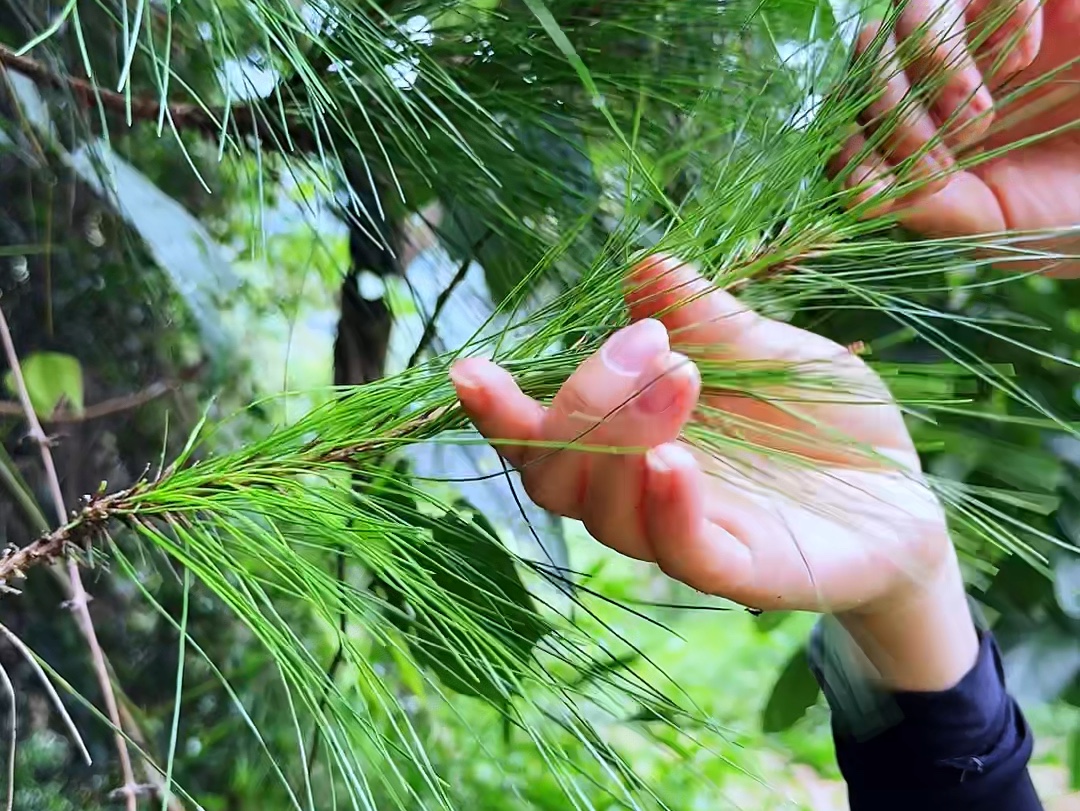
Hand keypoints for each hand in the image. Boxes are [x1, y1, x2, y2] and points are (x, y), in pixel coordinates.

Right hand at [451, 256, 977, 689]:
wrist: (907, 494)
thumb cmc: (821, 420)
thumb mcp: (770, 349)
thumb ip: (707, 319)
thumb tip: (645, 264)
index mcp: (628, 439)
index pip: (541, 436)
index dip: (498, 412)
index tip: (472, 367)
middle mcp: (638, 493)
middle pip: (555, 475)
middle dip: (581, 404)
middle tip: (649, 343)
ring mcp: (686, 535)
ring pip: (604, 515)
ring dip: (620, 441)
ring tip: (680, 375)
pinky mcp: (744, 574)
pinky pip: (682, 553)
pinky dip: (666, 507)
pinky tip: (673, 460)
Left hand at [835, 0, 1079, 274]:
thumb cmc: (1066, 212)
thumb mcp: (991, 223)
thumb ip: (926, 208)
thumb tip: (854, 192)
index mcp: (917, 131)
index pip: (846, 114)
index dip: (853, 144)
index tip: (887, 185)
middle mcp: (939, 79)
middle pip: (869, 56)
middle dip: (892, 109)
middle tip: (948, 151)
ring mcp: (985, 36)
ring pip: (912, 12)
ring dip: (932, 62)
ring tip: (979, 113)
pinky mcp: (1039, 4)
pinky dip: (999, 16)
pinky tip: (1030, 54)